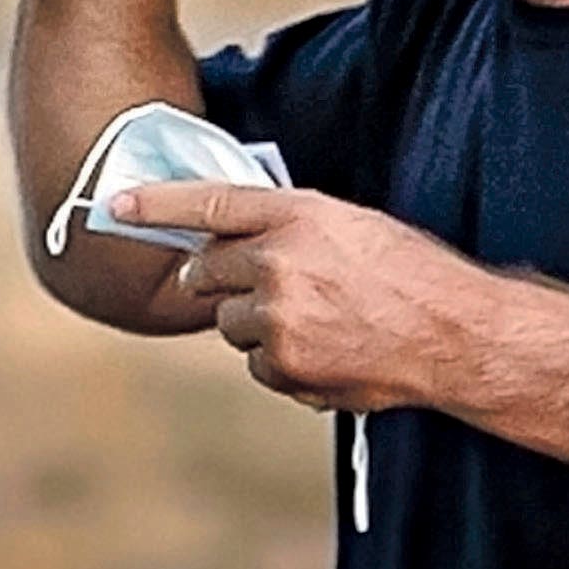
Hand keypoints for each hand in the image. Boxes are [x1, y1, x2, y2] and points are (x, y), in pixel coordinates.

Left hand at [108, 181, 482, 412]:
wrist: (454, 334)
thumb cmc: (414, 276)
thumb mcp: (354, 227)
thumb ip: (292, 228)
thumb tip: (240, 244)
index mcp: (300, 216)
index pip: (210, 203)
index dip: (156, 203)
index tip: (115, 205)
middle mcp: (279, 263)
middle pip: (206, 271)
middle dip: (218, 279)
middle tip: (258, 286)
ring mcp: (277, 318)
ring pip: (230, 323)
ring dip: (258, 324)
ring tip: (320, 324)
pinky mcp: (282, 366)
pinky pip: (256, 365)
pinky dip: (281, 363)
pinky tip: (328, 352)